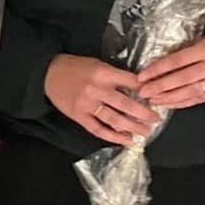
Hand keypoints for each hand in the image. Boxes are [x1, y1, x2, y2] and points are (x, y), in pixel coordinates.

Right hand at [44, 54, 161, 145]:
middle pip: (125, 104)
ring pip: (114, 119)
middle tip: (156, 118)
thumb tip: (138, 88)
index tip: (156, 97)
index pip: (130, 82)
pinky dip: (114, 137)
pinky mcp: (79, 116)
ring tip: (146, 131)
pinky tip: (126, 140)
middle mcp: (96, 89)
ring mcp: (87, 105)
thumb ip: (115, 76)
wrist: (48, 74)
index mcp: (102, 73)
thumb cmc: (75, 67)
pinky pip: (99, 129)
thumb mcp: (97, 64)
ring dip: (132, 127)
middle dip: (143, 113)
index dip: (145, 91)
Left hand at [136, 27, 204, 109]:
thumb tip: (162, 63)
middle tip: (143, 92)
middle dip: (160, 87)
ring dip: (169, 98)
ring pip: (190, 92)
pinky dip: (183, 102)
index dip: (158, 69)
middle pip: (182, 78)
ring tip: (153, 100)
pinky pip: (200, 99)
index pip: (178, 60)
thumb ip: (187, 51)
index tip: (143, 75)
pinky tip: (170, 104)